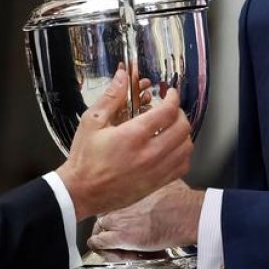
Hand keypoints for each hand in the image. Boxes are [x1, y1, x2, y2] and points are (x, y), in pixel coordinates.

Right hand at [56, 68, 192, 220]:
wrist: (81, 192)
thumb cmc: (85, 158)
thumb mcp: (92, 122)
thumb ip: (111, 97)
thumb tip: (123, 76)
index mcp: (133, 136)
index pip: (167, 111)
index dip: (173, 97)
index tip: (169, 93)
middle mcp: (148, 154)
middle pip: (182, 128)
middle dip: (179, 113)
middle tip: (171, 108)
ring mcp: (155, 171)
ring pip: (186, 148)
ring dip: (183, 133)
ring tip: (172, 127)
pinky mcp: (157, 183)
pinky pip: (182, 166)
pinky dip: (183, 154)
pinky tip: (172, 148)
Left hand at [88, 180, 202, 250]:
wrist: (188, 214)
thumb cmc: (183, 199)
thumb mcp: (166, 179)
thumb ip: (154, 180)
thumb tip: (157, 178)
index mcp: (126, 187)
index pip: (106, 198)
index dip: (112, 211)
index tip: (119, 217)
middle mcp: (117, 201)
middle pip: (101, 214)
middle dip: (109, 225)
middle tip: (120, 233)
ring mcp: (117, 219)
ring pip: (98, 229)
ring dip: (107, 238)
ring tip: (121, 245)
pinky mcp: (121, 237)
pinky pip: (99, 243)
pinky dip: (105, 249)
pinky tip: (118, 251)